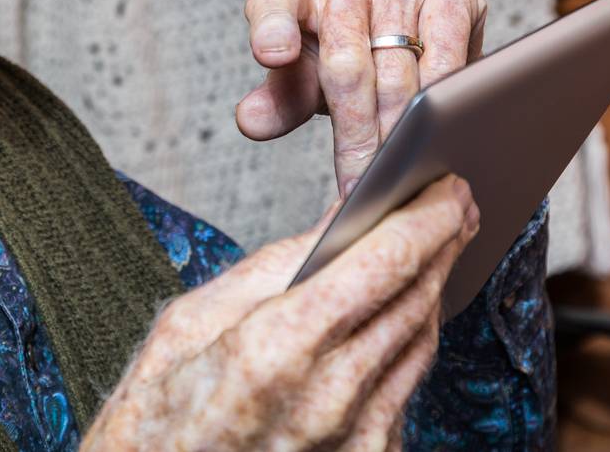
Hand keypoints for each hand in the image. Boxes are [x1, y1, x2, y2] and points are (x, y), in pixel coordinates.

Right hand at [83, 176, 480, 451]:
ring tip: (439, 244)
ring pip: (420, 343)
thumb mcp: (189, 324)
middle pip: (414, 299)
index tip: (445, 184)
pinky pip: (405, 389)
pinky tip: (408, 310)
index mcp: (277, 349)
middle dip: (441, 242)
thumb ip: (274, 267)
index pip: (382, 264)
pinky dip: (410, 341)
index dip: (425, 217)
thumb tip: (340, 214)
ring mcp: (355, 441)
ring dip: (434, 287)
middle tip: (456, 200)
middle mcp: (330, 400)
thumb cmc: (153, 422)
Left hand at [237, 0, 486, 195]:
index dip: (272, 25)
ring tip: (396, 167)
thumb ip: (279, 96)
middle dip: (356, 130)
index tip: (271, 55)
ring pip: (400, 62)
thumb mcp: (298, 69)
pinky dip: (441, 95)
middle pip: (346, 57)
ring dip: (400, 123)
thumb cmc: (334, 38)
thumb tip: (253, 121)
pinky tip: (436, 128)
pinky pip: (448, 48)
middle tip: (359, 181)